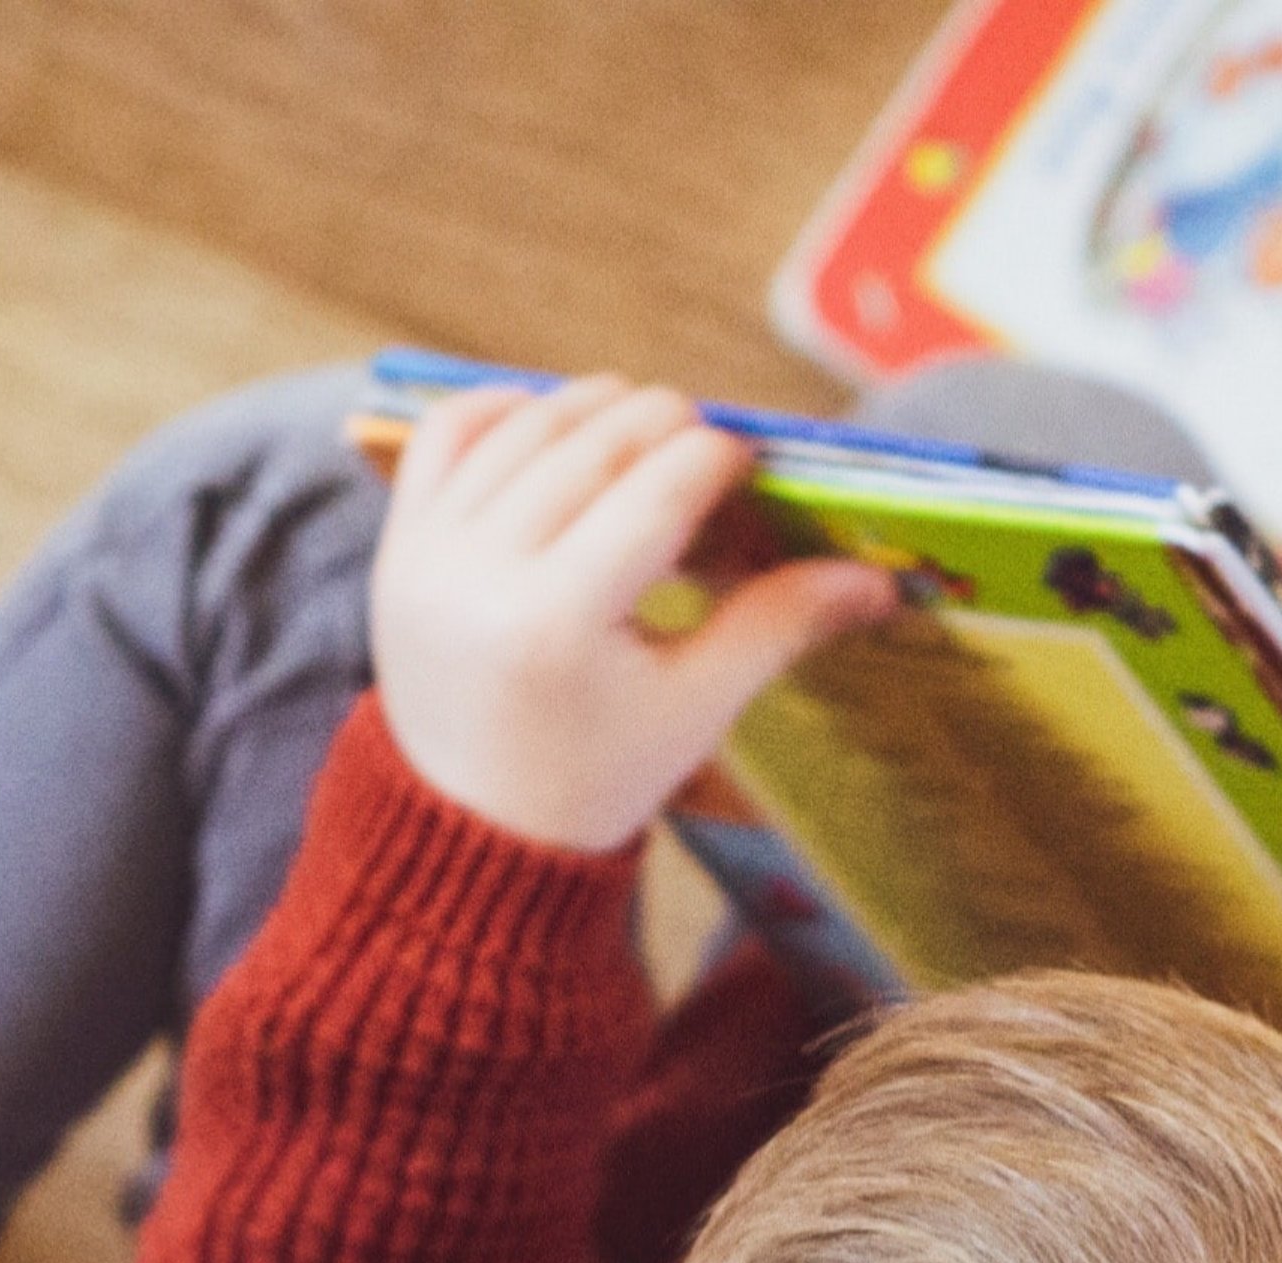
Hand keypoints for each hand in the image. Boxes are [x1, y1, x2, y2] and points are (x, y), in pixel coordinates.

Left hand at [369, 373, 895, 852]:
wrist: (471, 833)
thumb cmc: (597, 778)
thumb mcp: (695, 709)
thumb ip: (781, 625)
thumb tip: (882, 578)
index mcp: (560, 623)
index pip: (661, 485)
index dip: (720, 456)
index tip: (750, 466)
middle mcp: (482, 574)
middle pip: (600, 438)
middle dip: (668, 428)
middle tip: (706, 458)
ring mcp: (428, 554)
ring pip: (530, 421)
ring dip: (598, 411)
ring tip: (646, 442)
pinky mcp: (399, 543)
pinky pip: (449, 430)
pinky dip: (509, 410)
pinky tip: (558, 427)